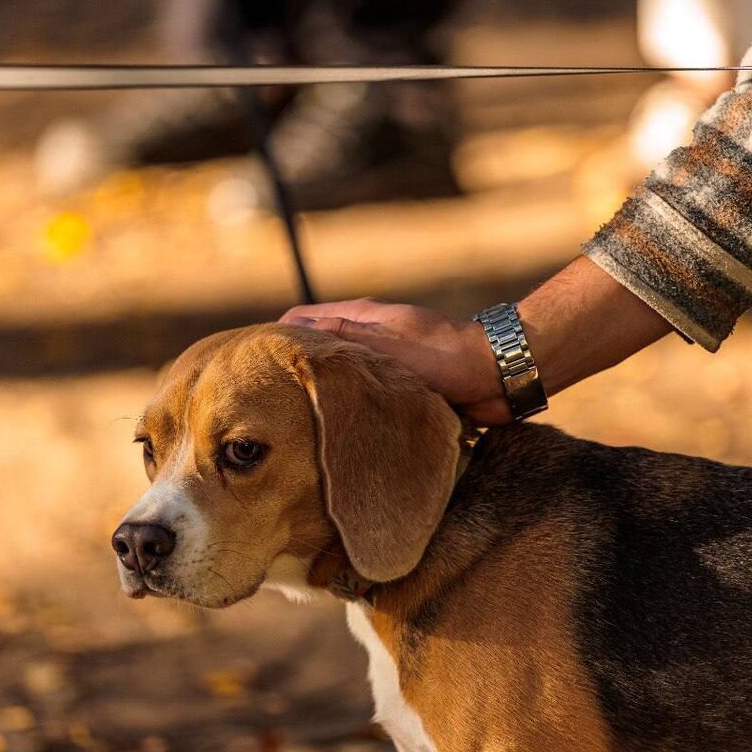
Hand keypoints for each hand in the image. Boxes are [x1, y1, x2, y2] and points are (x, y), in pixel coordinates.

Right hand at [279, 299, 511, 424]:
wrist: (499, 376)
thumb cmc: (446, 355)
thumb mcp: (388, 344)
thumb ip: (344, 338)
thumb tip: (294, 330)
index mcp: (360, 318)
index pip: (300, 321)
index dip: (274, 340)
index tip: (252, 366)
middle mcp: (367, 339)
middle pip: (316, 352)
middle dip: (293, 372)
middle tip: (266, 403)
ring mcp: (382, 364)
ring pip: (338, 378)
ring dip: (323, 395)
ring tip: (294, 423)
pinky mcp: (398, 390)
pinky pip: (363, 399)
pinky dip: (349, 410)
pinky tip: (337, 433)